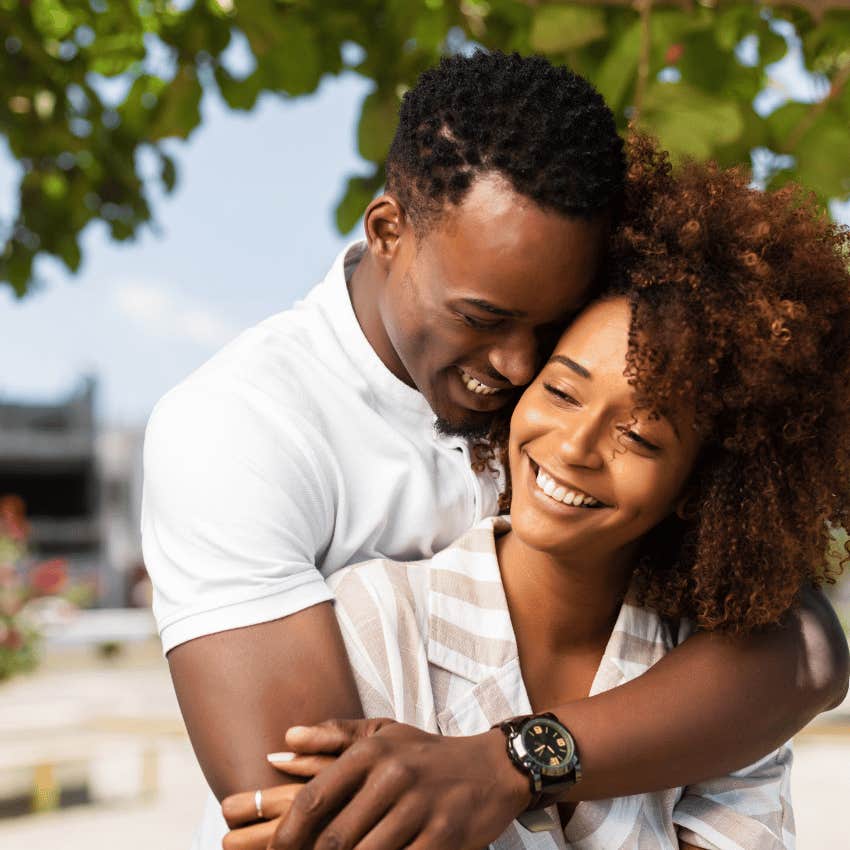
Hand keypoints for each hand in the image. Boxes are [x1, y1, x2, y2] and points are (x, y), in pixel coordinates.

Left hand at [259, 718, 531, 849]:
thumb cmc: (426, 754)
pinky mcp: (443, 837)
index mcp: (372, 751)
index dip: (285, 835)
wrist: (492, 768)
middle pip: (335, 838)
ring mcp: (420, 808)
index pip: (314, 799)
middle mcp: (393, 776)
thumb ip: (332, 736)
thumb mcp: (383, 733)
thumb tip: (280, 745)